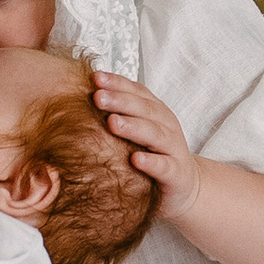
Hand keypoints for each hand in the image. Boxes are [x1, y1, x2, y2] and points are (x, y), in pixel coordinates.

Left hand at [93, 71, 204, 214]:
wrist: (184, 185)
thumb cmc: (153, 154)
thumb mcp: (137, 131)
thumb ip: (116, 115)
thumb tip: (79, 99)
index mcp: (155, 112)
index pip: (137, 92)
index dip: (117, 83)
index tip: (95, 78)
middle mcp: (166, 125)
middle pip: (144, 109)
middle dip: (120, 101)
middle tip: (98, 97)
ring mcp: (173, 148)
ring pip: (155, 134)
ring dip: (133, 127)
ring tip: (112, 122)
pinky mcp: (177, 173)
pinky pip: (164, 166)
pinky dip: (151, 162)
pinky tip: (135, 159)